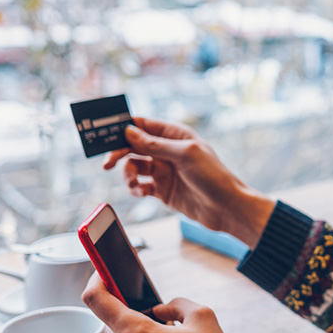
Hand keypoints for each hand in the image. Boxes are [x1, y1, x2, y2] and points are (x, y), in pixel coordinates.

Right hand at [103, 116, 274, 246]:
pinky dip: (135, 189)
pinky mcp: (163, 190)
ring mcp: (164, 171)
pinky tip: (140, 192)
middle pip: (133, 146)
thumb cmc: (214, 176)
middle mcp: (167, 151)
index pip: (143, 124)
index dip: (123, 127)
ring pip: (133, 167)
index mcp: (175, 135)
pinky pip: (140, 186)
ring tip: (132, 183)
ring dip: (127, 174)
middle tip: (107, 163)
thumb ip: (154, 145)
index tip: (104, 133)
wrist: (227, 208)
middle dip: (118, 153)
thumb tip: (129, 132)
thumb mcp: (184, 155)